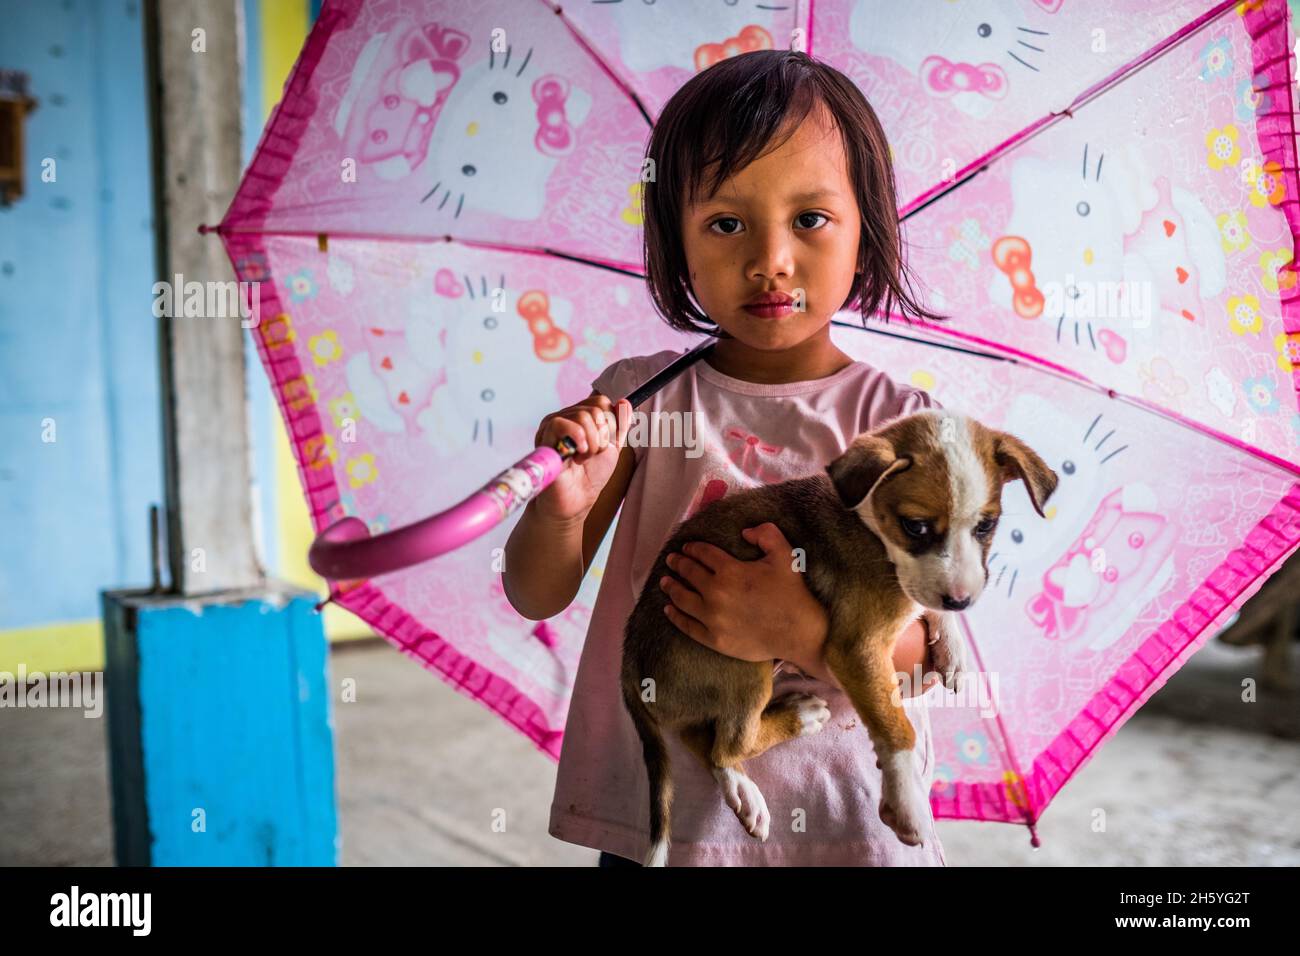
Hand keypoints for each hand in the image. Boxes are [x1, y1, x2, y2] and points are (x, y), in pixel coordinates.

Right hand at [531, 394, 631, 523]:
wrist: (577, 499)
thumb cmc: (591, 475)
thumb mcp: (612, 447)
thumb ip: (620, 425)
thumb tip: (625, 402)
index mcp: (579, 416)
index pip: (601, 402)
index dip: (610, 424)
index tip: (603, 444)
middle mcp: (565, 416)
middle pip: (595, 409)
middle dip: (602, 436)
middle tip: (592, 454)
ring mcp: (552, 425)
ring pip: (582, 416)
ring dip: (591, 442)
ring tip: (582, 458)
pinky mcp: (544, 437)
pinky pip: (562, 423)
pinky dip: (577, 439)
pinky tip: (576, 455)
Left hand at [658, 523, 819, 664]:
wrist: (799, 633)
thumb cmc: (792, 593)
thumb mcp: (785, 555)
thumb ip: (766, 534)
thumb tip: (745, 531)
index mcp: (729, 571)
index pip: (703, 554)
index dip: (693, 548)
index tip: (686, 547)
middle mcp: (715, 593)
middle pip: (689, 574)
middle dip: (678, 564)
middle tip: (671, 560)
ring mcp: (712, 618)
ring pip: (682, 599)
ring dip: (671, 588)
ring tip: (664, 582)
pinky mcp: (714, 639)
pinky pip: (688, 626)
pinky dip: (675, 616)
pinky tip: (668, 610)